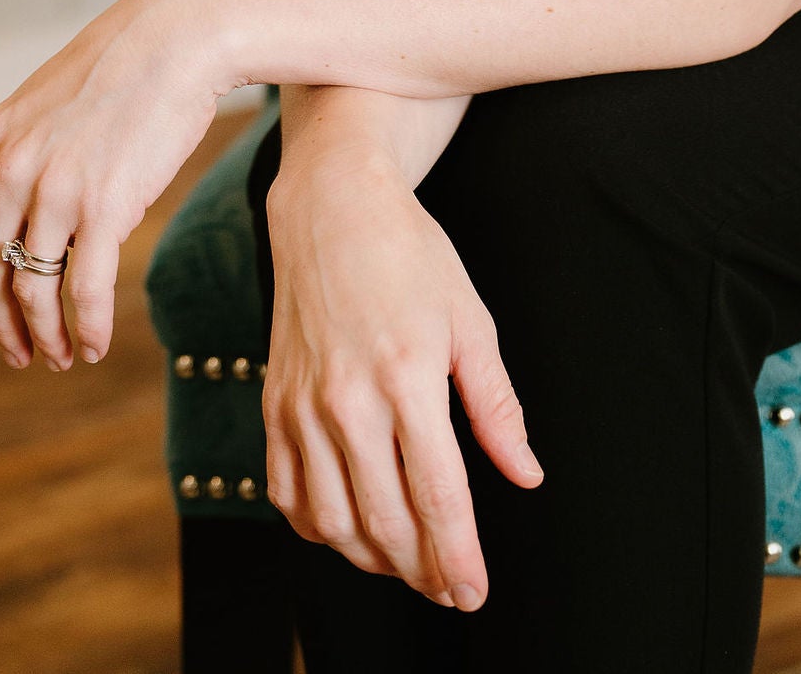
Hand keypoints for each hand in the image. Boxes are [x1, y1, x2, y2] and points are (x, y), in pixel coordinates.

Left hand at [0, 0, 223, 370]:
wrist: (178, 37)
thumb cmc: (125, 63)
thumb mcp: (49, 99)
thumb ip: (26, 149)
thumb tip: (27, 206)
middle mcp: (14, 169)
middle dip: (2, 321)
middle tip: (20, 353)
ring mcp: (57, 190)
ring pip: (34, 289)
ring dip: (44, 335)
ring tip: (62, 356)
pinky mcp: (106, 206)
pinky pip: (85, 289)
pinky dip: (89, 327)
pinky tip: (97, 342)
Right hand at [264, 144, 541, 608]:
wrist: (331, 208)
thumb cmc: (410, 255)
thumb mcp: (470, 319)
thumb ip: (497, 406)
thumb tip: (527, 473)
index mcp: (408, 375)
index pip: (437, 495)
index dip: (458, 556)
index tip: (475, 592)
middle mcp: (348, 398)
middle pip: (385, 521)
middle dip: (423, 570)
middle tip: (450, 588)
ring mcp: (303, 405)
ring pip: (334, 521)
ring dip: (374, 559)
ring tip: (408, 563)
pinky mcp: (273, 405)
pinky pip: (287, 495)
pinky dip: (319, 528)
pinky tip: (350, 529)